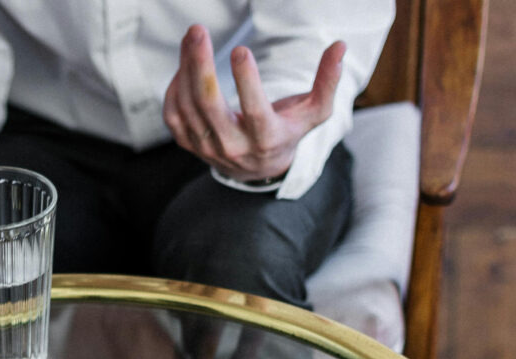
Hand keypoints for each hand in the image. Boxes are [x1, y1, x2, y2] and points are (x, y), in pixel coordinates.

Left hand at [163, 24, 344, 183]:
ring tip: (192, 37)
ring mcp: (208, 148)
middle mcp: (233, 146)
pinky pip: (174, 116)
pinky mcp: (190, 145)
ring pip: (189, 107)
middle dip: (201, 65)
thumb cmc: (287, 132)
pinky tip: (184, 65)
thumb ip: (327, 82)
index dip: (246, 82)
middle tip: (198, 31)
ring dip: (186, 68)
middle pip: (210, 106)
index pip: (254, 111)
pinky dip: (175, 89)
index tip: (240, 50)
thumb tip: (340, 47)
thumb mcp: (314, 113)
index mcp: (266, 138)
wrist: (257, 170)